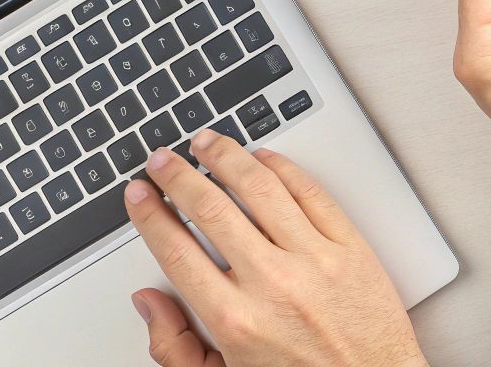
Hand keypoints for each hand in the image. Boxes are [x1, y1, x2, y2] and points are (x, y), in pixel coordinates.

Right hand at [124, 130, 425, 366]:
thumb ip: (177, 347)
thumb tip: (149, 301)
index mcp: (235, 320)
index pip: (177, 250)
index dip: (150, 215)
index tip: (139, 195)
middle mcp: (274, 284)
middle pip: (213, 210)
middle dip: (179, 177)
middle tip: (162, 159)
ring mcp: (316, 261)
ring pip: (262, 189)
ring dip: (228, 158)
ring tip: (208, 143)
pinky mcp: (352, 249)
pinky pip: (313, 194)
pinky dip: (284, 169)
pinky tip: (265, 158)